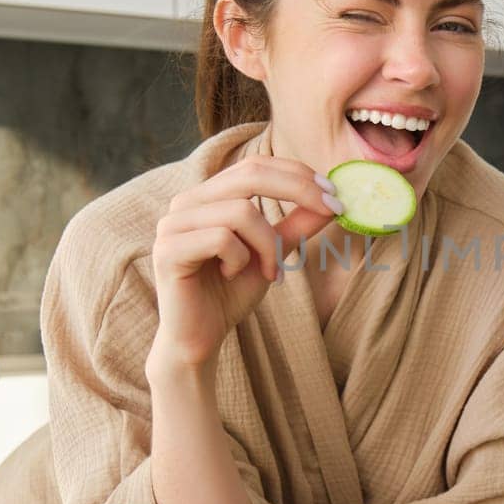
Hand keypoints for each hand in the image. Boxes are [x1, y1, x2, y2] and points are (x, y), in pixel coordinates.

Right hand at [148, 156, 341, 371]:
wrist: (199, 337)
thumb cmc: (231, 292)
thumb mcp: (272, 252)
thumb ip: (296, 224)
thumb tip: (331, 198)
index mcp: (209, 195)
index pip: (256, 165)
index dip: (298, 174)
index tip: (334, 194)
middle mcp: (187, 201)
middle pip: (250, 175)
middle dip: (298, 190)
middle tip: (330, 210)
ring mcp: (173, 223)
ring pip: (241, 212)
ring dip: (268, 245)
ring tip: (268, 271)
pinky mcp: (168, 249)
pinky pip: (222, 238)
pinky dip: (241, 259)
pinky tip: (232, 276)